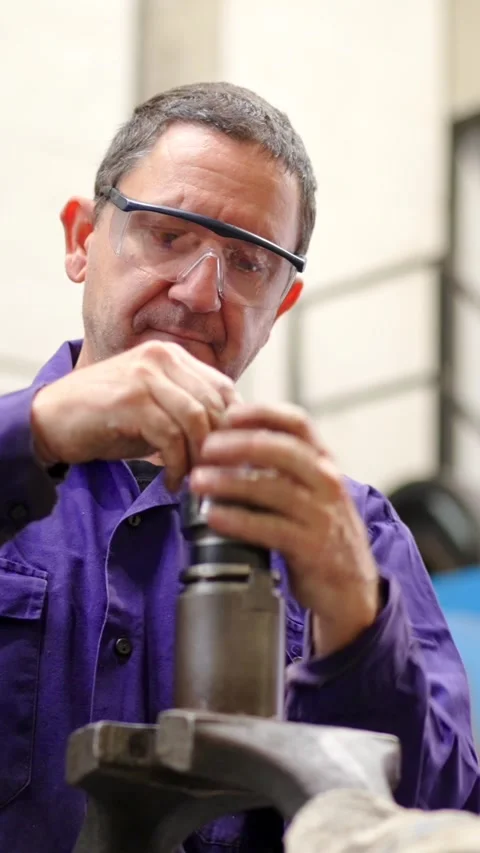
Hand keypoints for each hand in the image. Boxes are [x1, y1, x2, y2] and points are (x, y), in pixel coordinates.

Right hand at [31, 341, 239, 490]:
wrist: (50, 420)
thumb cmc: (105, 418)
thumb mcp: (155, 409)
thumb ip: (188, 413)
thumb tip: (229, 441)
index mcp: (172, 356)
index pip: (224, 389)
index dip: (233, 428)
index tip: (229, 459)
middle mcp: (162, 357)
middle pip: (214, 404)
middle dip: (218, 447)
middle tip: (212, 475)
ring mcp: (145, 376)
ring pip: (196, 419)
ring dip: (198, 458)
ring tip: (191, 480)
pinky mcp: (130, 399)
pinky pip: (170, 436)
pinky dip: (176, 465)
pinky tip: (170, 481)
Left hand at [190, 403, 379, 656]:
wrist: (351, 587)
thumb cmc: (319, 532)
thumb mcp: (308, 491)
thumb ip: (277, 466)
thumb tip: (228, 437)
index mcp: (323, 462)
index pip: (297, 423)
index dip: (262, 413)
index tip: (228, 414)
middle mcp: (327, 482)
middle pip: (282, 450)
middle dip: (238, 445)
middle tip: (205, 448)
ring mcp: (321, 514)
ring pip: (272, 488)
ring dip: (229, 482)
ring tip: (198, 481)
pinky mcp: (312, 547)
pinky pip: (269, 528)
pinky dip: (238, 520)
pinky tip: (214, 516)